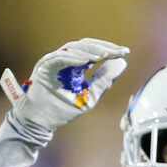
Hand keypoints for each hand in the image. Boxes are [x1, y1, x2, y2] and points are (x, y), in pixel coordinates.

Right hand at [3, 38, 129, 130]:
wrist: (42, 121)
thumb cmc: (63, 108)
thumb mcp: (91, 95)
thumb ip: (104, 79)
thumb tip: (122, 63)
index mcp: (76, 65)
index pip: (94, 51)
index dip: (110, 50)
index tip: (125, 52)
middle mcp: (65, 60)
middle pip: (85, 46)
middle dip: (103, 47)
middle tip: (118, 51)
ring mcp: (54, 62)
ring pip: (72, 48)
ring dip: (90, 51)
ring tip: (105, 55)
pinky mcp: (44, 67)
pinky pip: (58, 58)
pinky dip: (73, 58)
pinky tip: (87, 60)